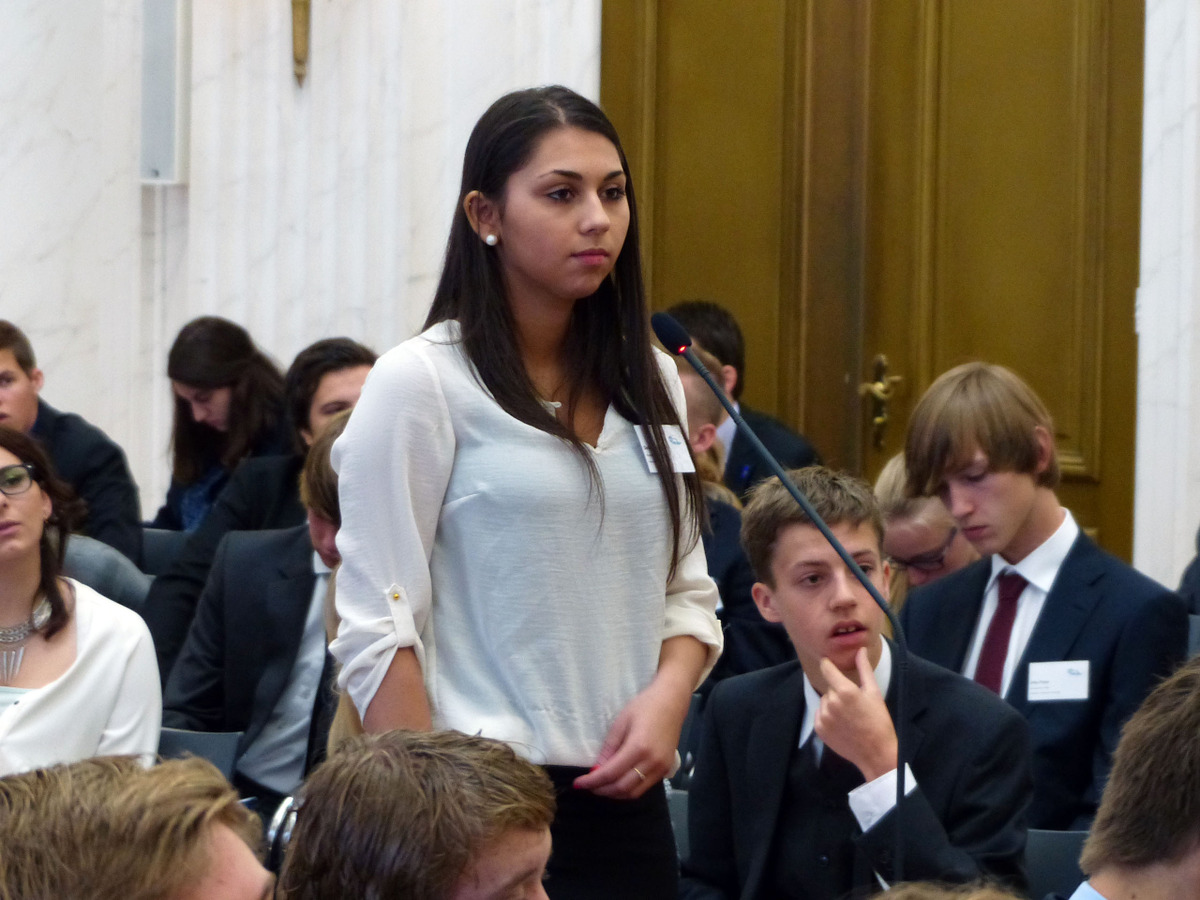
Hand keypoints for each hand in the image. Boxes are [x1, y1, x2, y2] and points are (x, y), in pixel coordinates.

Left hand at [572, 679, 690, 799]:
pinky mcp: (666, 769)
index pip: (610, 773)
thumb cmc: (644, 706)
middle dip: (602, 790)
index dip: (592, 781)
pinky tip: (618, 782)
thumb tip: (596, 770)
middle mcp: (651, 762)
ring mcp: (661, 768)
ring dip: (615, 794)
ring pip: (634, 793)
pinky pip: (644, 787)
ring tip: (601, 787)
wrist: (672, 701)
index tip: (578, 784)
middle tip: (588, 787)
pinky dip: (629, 790)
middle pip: (622, 788)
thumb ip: (609, 749)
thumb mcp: (621, 723)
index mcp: (638, 748)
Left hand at [814, 648, 897, 781]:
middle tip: (854, 704)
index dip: (828, 664)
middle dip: (839, 691)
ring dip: (833, 705)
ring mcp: (824, 717)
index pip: (827, 669)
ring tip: (849, 716)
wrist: (876, 752)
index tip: (828, 663)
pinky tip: (842, 725)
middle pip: (830, 688)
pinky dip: (828, 717)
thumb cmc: (878, 721)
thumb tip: (860, 650)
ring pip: (825, 701)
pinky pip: (820, 715)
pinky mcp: (819, 729)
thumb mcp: (874, 693)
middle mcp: (831, 702)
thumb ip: (864, 669)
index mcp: (845, 691)